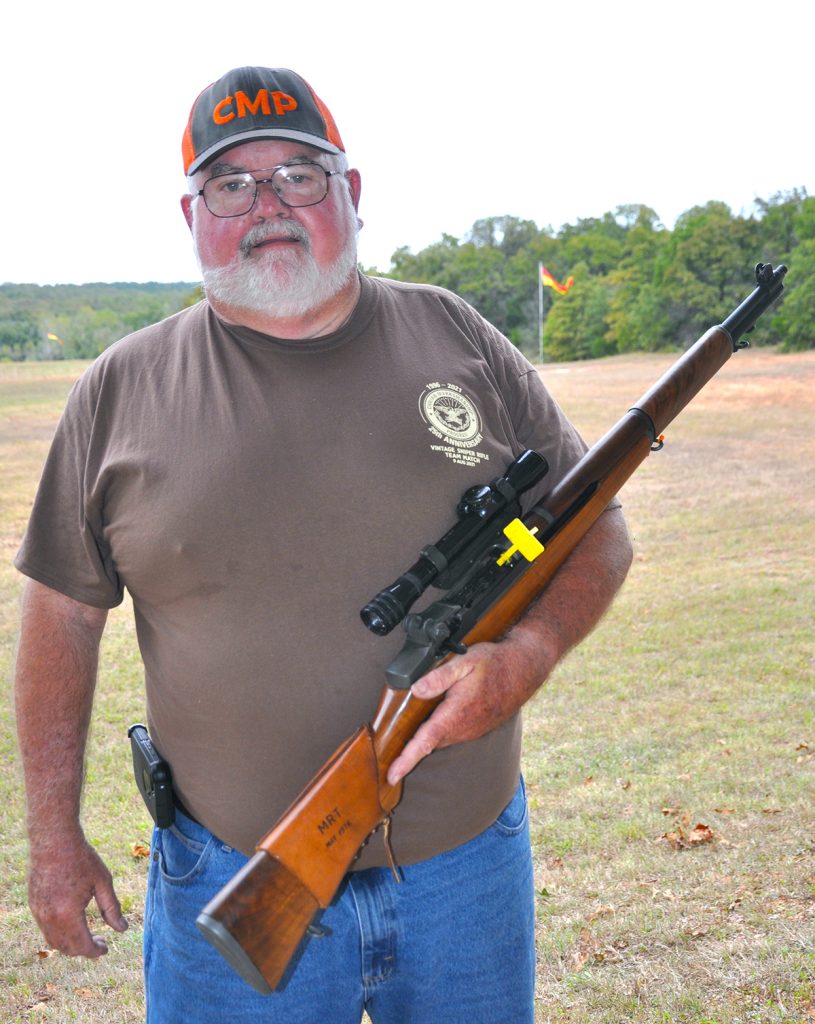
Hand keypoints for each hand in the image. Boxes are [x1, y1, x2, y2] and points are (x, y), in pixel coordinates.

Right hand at [28, 835, 127, 956]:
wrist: (54, 841)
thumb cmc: (81, 859)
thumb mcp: (102, 882)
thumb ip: (112, 908)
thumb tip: (122, 929)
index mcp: (68, 915)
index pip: (82, 946)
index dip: (95, 951)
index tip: (106, 948)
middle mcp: (50, 919)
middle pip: (67, 948)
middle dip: (84, 949)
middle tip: (100, 940)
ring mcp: (39, 913)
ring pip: (54, 942)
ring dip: (71, 943)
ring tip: (88, 934)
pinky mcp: (34, 906)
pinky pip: (46, 930)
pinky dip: (60, 934)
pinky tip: (73, 922)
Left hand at [386, 635, 548, 784]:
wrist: (522, 671)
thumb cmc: (493, 664)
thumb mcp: (465, 662)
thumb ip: (439, 676)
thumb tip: (416, 689)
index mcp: (454, 715)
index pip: (424, 742)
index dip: (406, 760)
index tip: (391, 776)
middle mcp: (461, 729)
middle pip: (427, 744)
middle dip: (408, 753)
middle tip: (387, 758)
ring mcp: (469, 731)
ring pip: (438, 739)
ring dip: (423, 742)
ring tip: (404, 744)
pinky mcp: (474, 729)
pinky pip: (450, 735)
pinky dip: (437, 735)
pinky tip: (432, 722)